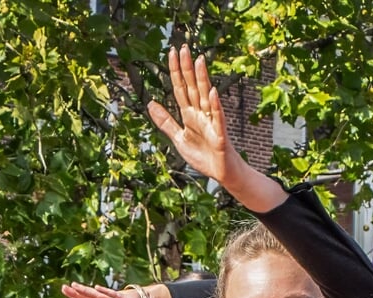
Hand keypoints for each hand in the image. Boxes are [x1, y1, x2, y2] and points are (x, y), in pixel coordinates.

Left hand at [147, 47, 247, 185]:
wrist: (222, 174)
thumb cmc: (204, 156)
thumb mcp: (179, 138)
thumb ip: (165, 121)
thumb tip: (150, 103)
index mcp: (190, 114)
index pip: (181, 88)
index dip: (175, 71)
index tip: (172, 53)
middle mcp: (201, 114)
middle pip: (193, 87)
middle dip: (187, 68)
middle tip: (185, 48)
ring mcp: (211, 123)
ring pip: (205, 97)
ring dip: (202, 79)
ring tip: (199, 61)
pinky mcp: (219, 135)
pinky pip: (217, 118)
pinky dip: (215, 105)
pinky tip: (212, 92)